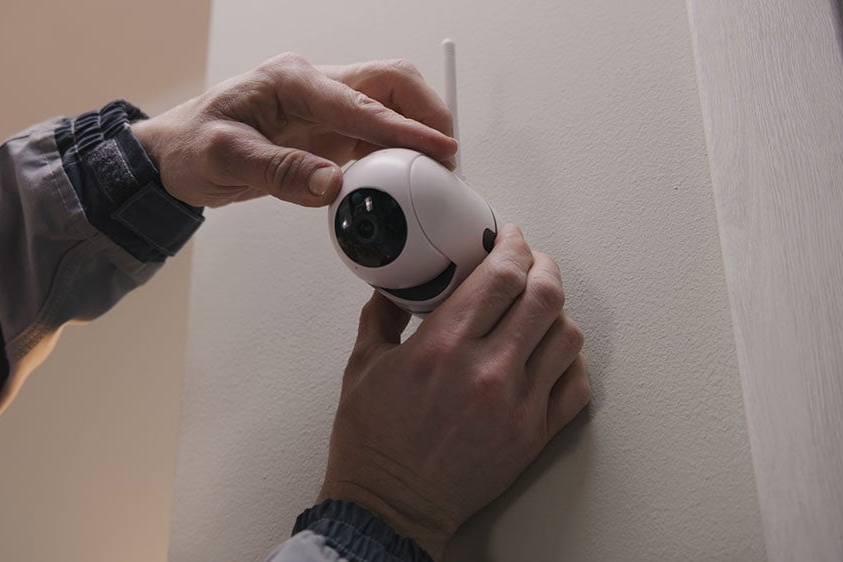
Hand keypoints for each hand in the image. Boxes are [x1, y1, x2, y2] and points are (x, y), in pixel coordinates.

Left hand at [131, 53, 456, 207]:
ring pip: (388, 105)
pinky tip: (402, 178)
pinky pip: (374, 134)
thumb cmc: (191, 146)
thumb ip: (280, 172)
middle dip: (426, 112)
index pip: (360, 102)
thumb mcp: (226, 160)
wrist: (175, 156)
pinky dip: (396, 152)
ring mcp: (322, 106)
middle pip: (389, 83)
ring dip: (415, 134)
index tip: (439, 149)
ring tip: (432, 173)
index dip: (404, 129)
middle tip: (448, 155)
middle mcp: (313, 85)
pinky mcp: (326, 130)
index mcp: (290, 81)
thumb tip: (332, 185)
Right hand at [319, 225, 589, 559]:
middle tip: (531, 262)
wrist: (390, 506)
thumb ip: (381, 317)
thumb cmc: (373, 444)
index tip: (509, 238)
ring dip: (557, 312)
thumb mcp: (362, 367)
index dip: (513, 246)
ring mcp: (517, 405)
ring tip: (540, 307)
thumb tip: (395, 289)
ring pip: (568, 336)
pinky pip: (576, 385)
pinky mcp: (534, 435)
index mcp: (442, 347)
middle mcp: (487, 371)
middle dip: (542, 267)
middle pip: (544, 295)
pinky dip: (570, 361)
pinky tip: (550, 354)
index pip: (501, 275)